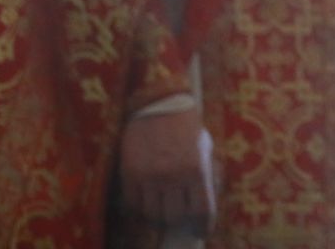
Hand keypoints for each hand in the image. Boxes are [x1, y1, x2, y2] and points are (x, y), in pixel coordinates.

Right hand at [118, 107, 214, 232]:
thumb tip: (205, 201)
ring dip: (159, 215)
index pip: (202, 210)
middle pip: (175, 217)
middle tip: (180, 216)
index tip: (201, 231)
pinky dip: (141, 207)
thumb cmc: (186, 126)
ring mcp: (150, 176)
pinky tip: (146, 201)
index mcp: (197, 169)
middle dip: (180, 220)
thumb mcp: (204, 148)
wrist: (158, 103)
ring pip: (153, 214)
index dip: (203, 226)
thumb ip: (205, 174)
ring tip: (163, 207)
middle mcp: (173, 176)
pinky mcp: (130, 174)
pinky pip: (134, 204)